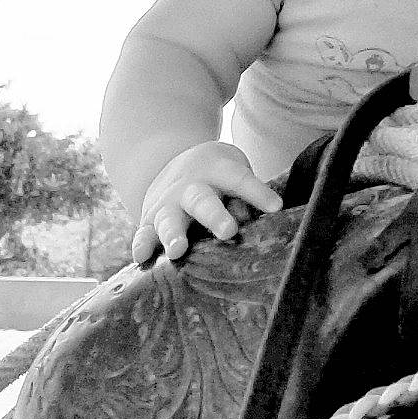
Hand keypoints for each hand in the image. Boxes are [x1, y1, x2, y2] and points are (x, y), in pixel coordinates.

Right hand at [134, 142, 281, 263]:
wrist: (179, 160)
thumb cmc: (221, 177)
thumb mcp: (235, 176)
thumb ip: (244, 199)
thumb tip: (252, 221)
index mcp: (218, 171)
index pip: (239, 180)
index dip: (257, 192)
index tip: (276, 207)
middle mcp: (190, 187)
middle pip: (202, 200)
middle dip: (214, 216)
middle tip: (228, 231)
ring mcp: (167, 203)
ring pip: (169, 218)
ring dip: (174, 234)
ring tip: (178, 250)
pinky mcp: (149, 218)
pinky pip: (143, 232)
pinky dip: (141, 244)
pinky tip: (142, 258)